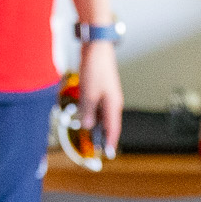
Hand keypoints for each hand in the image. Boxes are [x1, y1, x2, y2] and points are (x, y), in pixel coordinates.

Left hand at [78, 41, 122, 156]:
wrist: (96, 48)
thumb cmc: (96, 68)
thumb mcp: (89, 93)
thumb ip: (88, 112)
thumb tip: (87, 125)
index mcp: (113, 105)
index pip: (113, 129)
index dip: (111, 142)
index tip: (109, 154)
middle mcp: (112, 102)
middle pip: (108, 124)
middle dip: (103, 136)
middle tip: (98, 148)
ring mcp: (107, 95)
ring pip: (102, 115)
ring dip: (97, 125)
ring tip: (91, 136)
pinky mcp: (101, 89)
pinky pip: (98, 106)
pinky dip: (93, 114)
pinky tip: (87, 118)